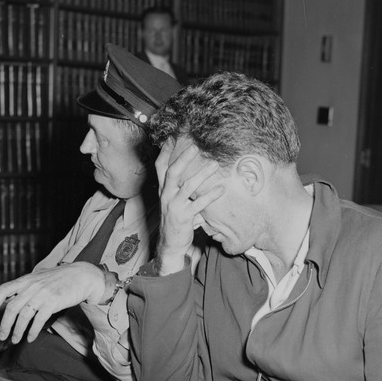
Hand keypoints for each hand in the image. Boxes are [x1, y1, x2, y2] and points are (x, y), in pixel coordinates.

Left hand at [0, 263, 105, 344]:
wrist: (82, 276)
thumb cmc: (61, 279)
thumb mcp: (40, 278)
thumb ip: (27, 287)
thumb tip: (13, 300)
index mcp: (26, 279)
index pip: (3, 290)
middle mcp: (32, 286)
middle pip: (11, 308)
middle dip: (5, 325)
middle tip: (2, 336)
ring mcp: (42, 294)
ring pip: (23, 316)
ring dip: (17, 331)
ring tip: (16, 340)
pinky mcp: (53, 302)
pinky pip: (38, 320)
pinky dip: (32, 331)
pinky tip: (30, 338)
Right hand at [154, 137, 224, 273]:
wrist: (171, 244)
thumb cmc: (177, 220)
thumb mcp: (176, 201)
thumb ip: (184, 187)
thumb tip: (197, 170)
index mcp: (163, 189)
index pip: (161, 166)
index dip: (166, 151)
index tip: (173, 136)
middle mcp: (166, 195)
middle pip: (172, 172)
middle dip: (183, 158)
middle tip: (195, 147)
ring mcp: (174, 206)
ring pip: (187, 186)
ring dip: (202, 174)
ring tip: (215, 164)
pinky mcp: (183, 217)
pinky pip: (199, 204)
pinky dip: (210, 196)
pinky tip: (220, 189)